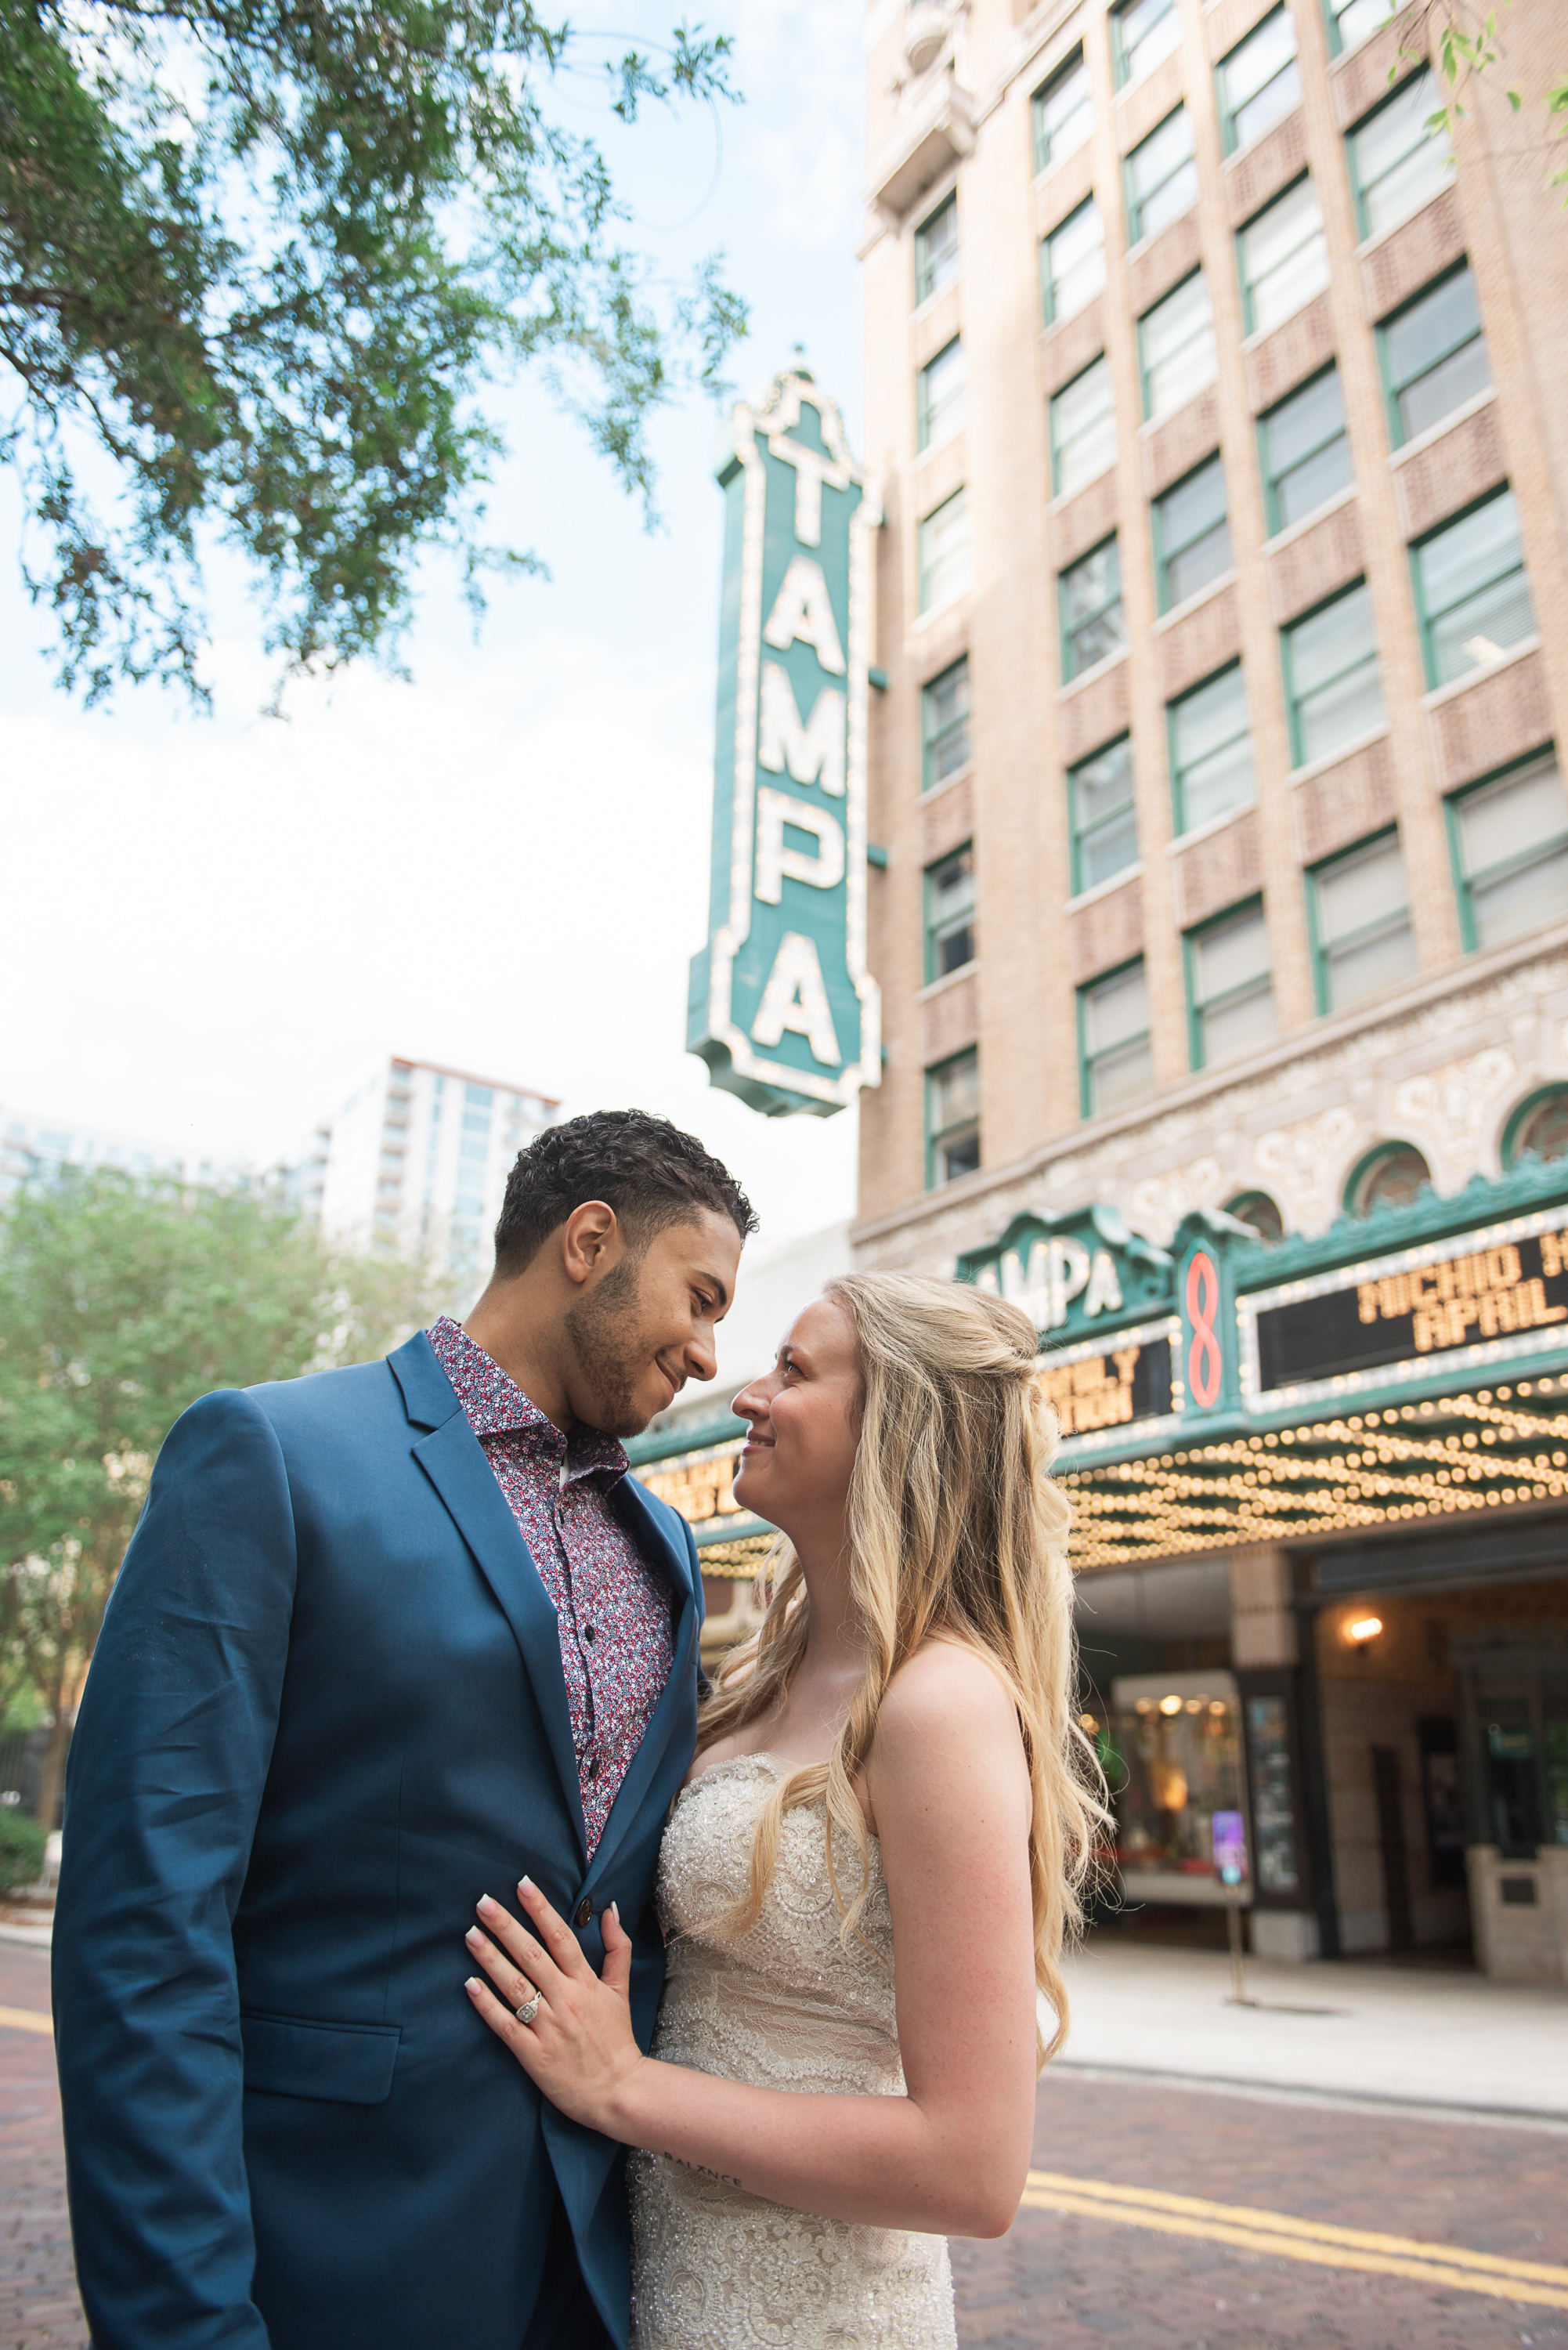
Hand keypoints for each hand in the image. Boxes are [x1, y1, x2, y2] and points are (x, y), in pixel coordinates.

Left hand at [464, 1879, 649, 2136]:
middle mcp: (566, 2000)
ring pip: (515, 1986)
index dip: (540, 1909)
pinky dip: (487, 2005)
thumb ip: (616, 1948)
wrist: (618, 2091)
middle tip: (483, 1903)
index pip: (561, 1937)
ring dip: (491, 1959)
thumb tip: (609, 1909)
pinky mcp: (533, 2054)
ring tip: (470, 1935)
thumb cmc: (616, 2039)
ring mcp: (548, 2028)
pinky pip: (506, 2025)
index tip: (522, 1884)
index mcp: (586, 1983)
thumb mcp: (621, 1990)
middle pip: (532, 1956)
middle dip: (506, 1926)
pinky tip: (470, 1984)